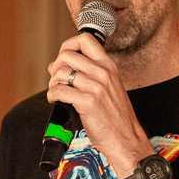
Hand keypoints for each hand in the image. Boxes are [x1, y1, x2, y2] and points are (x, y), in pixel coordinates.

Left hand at [46, 33, 151, 176]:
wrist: (126, 139)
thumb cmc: (116, 117)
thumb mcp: (109, 88)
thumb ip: (88, 74)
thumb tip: (57, 66)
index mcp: (108, 66)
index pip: (85, 39)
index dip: (67, 45)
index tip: (63, 59)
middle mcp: (102, 73)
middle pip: (67, 55)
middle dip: (56, 66)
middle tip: (56, 80)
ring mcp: (95, 87)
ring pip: (61, 73)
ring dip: (52, 82)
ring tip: (56, 92)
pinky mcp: (87, 102)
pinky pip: (60, 91)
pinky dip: (52, 95)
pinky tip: (55, 100)